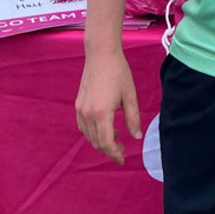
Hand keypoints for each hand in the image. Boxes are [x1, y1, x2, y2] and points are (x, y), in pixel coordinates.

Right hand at [75, 50, 141, 165]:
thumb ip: (133, 118)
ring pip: (88, 136)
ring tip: (116, 135)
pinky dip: (92, 132)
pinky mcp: (78, 104)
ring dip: (101, 141)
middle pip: (96, 142)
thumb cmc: (118, 72)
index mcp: (102, 113)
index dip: (114, 154)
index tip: (123, 159)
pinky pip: (83, 126)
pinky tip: (104, 127)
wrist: (101, 54)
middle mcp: (88, 114)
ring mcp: (80, 109)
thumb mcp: (130, 95)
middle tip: (123, 148)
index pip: (106, 143)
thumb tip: (136, 137)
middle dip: (109, 149)